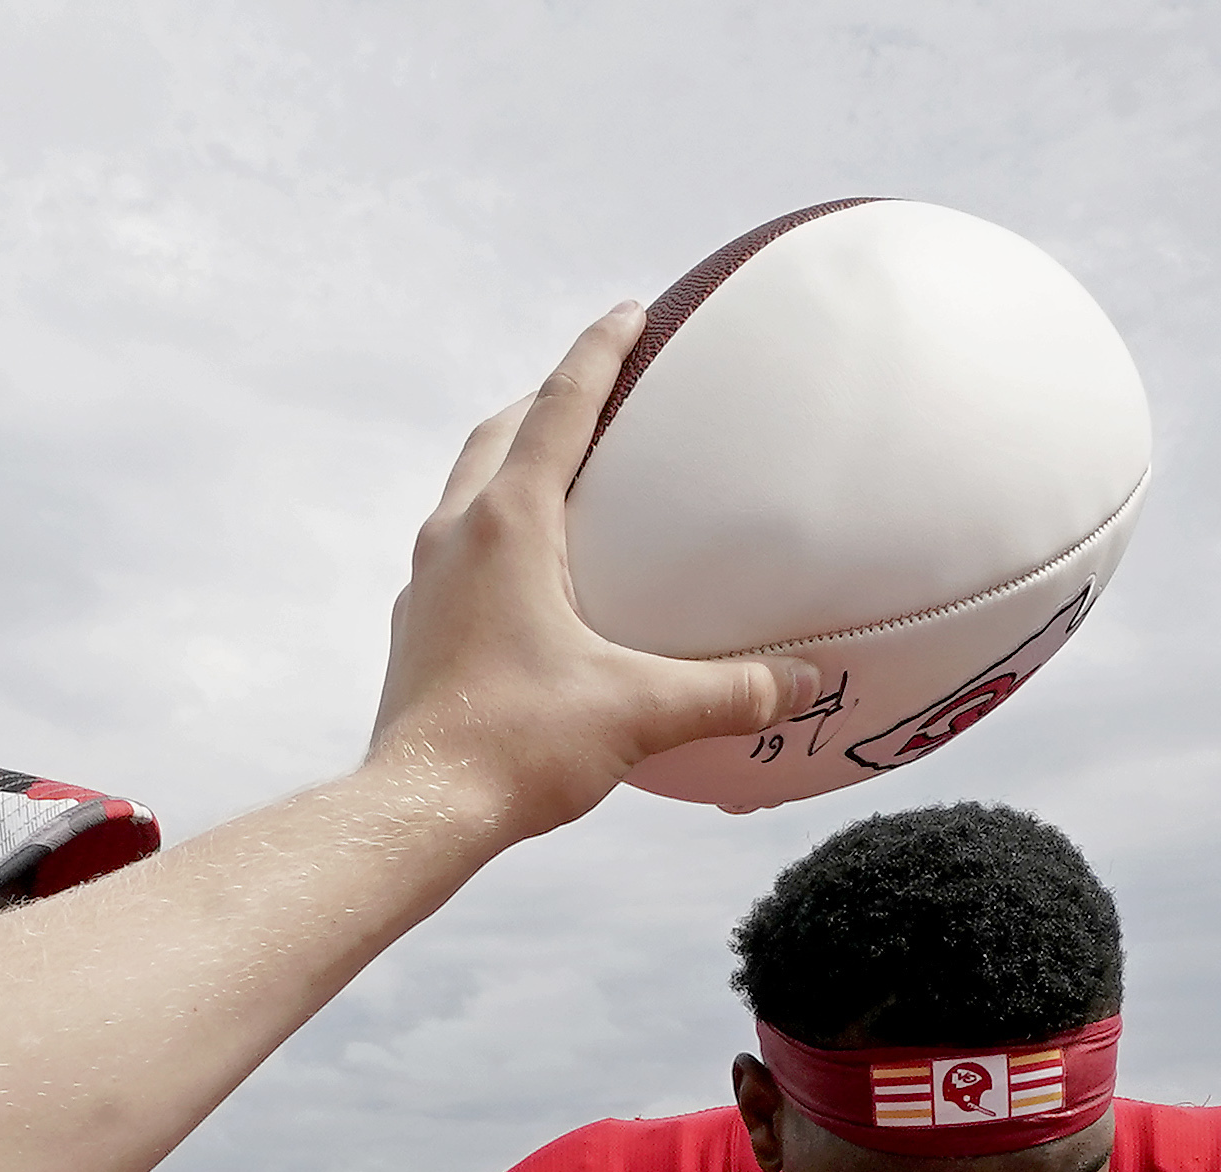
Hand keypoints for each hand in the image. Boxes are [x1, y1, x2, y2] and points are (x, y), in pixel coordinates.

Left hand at [365, 306, 819, 842]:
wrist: (418, 810)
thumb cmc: (518, 747)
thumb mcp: (639, 711)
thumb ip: (729, 690)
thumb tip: (802, 683)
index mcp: (509, 525)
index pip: (560, 408)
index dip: (599, 351)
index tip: (629, 312)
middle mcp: (457, 537)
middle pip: (500, 434)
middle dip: (547, 398)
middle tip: (597, 386)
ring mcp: (427, 583)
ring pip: (469, 490)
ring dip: (511, 461)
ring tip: (562, 471)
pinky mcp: (418, 628)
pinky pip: (459, 551)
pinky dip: (496, 531)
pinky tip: (533, 573)